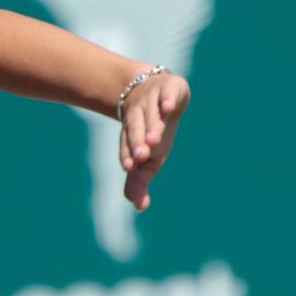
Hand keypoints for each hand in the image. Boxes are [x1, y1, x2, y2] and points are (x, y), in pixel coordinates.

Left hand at [118, 71, 190, 212]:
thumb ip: (140, 180)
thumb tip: (140, 207)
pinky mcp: (168, 87)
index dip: (128, 155)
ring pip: (150, 114)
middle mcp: (139, 117)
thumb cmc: (151, 131)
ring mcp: (152, 101)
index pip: (127, 146)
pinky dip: (167, 100)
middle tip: (141, 156)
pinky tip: (168, 108)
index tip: (130, 167)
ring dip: (152, 125)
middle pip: (136, 130)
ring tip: (154, 139)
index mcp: (132, 135)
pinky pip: (167, 93)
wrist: (152, 89)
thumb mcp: (147, 156)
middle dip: (138, 142)